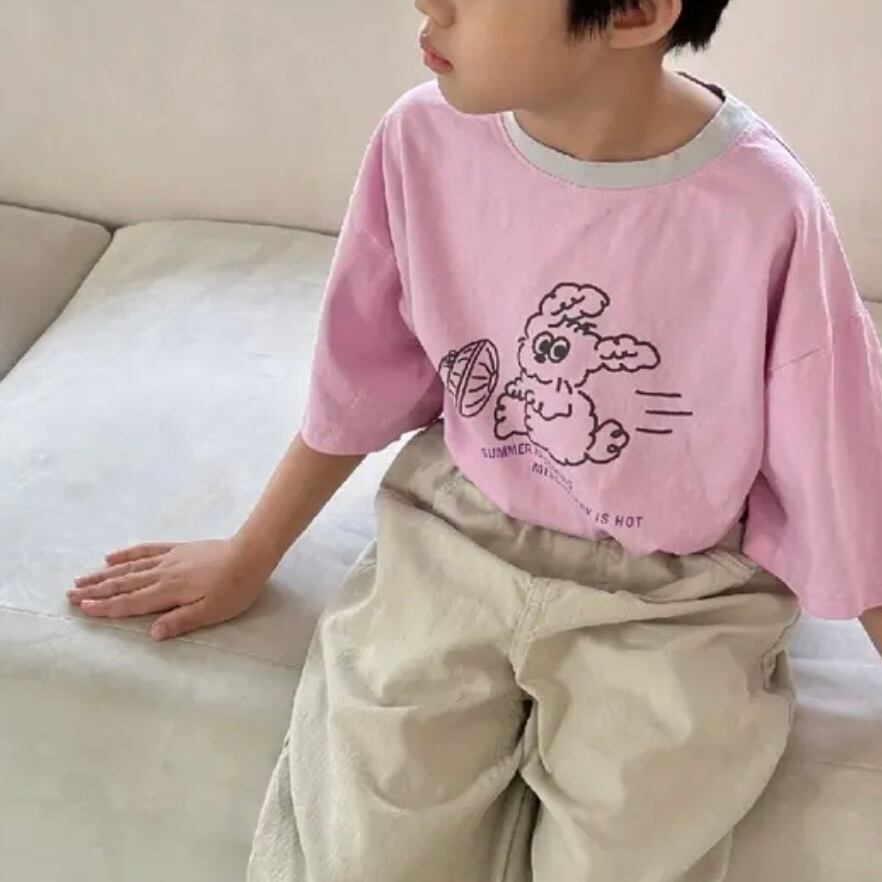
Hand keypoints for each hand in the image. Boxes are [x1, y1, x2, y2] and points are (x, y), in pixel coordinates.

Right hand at [67, 539, 270, 640]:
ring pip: (129, 567)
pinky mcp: (178, 549)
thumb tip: (151, 634)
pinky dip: (127, 554)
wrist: (250, 553)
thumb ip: (181, 621)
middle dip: (96, 590)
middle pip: (123, 583)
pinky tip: (112, 556)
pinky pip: (146, 550)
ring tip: (82, 578)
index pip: (131, 602)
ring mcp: (169, 559)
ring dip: (104, 574)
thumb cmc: (235, 588)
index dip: (106, 607)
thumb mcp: (212, 612)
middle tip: (69, 594)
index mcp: (169, 591)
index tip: (82, 608)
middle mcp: (163, 574)